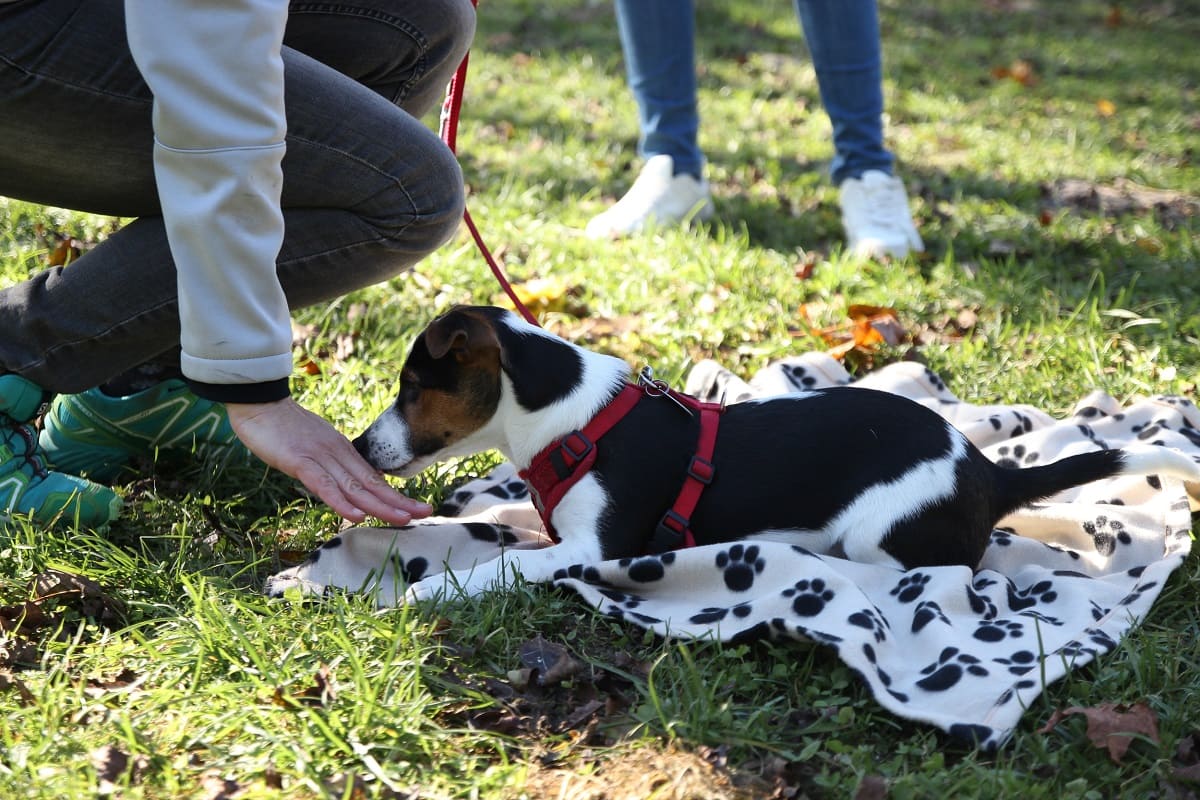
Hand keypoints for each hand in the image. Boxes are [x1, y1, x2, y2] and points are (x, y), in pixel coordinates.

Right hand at [225, 397, 431, 525]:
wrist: (260, 403)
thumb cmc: (283, 427)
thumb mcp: (314, 448)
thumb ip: (331, 464)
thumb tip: (345, 484)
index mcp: (342, 452)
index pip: (373, 478)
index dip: (395, 495)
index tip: (416, 508)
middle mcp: (337, 454)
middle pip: (371, 484)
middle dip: (398, 502)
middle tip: (424, 514)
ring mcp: (320, 457)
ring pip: (354, 487)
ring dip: (379, 505)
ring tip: (402, 519)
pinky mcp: (300, 461)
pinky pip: (323, 484)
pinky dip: (340, 502)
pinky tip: (355, 515)